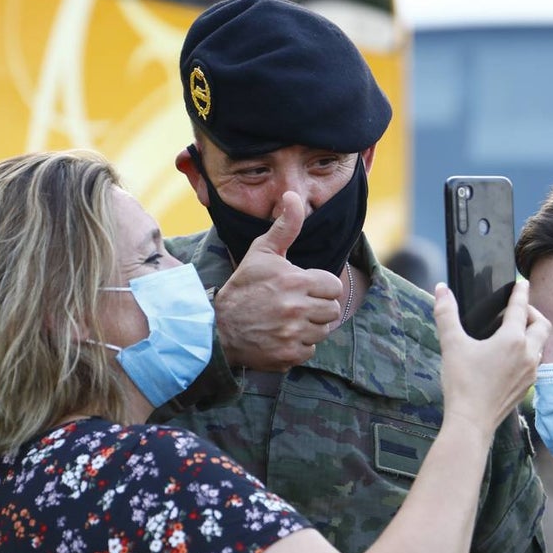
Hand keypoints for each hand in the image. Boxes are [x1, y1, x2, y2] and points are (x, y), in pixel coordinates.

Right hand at [215, 192, 344, 370]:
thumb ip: (285, 226)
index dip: (320, 286)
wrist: (218, 326)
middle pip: (332, 310)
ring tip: (287, 320)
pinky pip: (310, 350)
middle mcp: (297, 309)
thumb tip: (293, 196)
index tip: (303, 288)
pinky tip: (281, 336)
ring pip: (323, 331)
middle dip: (317, 307)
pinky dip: (299, 346)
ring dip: (309, 327)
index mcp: (296, 282)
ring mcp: (293, 334)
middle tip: (295, 305)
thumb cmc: (244, 286)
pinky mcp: (288, 355)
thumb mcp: (262, 252)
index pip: (334, 286)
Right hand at [435, 279, 548, 436]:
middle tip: (518, 309)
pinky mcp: (527, 386)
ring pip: (540, 345)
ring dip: (532, 333)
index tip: (523, 283)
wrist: (471, 421)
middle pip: (541, 325)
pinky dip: (529, 351)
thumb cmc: (462, 382)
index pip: (520, 308)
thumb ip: (446, 313)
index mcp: (512, 339)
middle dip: (532, 313)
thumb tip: (441, 289)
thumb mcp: (451, 344)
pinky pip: (535, 362)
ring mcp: (530, 372)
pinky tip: (512, 356)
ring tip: (515, 331)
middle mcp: (527, 354)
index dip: (520, 293)